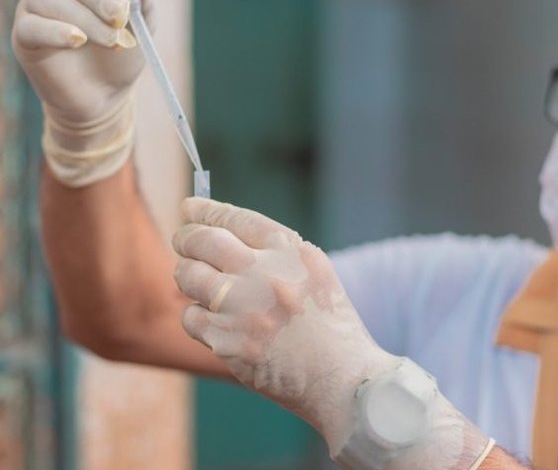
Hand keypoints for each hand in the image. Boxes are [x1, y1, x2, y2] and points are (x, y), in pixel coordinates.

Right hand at [12, 0, 152, 124]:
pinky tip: (77, 39)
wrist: (104, 95)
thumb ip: (142, 3)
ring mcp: (34, 6)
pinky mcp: (24, 35)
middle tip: (121, 16)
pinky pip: (33, 26)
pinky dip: (56, 31)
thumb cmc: (121, 54)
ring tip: (112, 41)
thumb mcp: (140, 29)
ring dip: (85, 18)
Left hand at [172, 198, 397, 447]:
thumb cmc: (332, 329)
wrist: (343, 380)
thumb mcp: (316, 274)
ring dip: (189, 277)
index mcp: (290, 252)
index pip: (237, 218)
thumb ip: (276, 253)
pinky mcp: (226, 341)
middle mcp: (264, 274)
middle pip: (203, 240)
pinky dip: (198, 318)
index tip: (190, 207)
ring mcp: (242, 308)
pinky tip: (216, 323)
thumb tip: (223, 234)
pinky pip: (190, 318)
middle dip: (186, 237)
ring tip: (202, 286)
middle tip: (183, 241)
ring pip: (188, 276)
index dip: (208, 210)